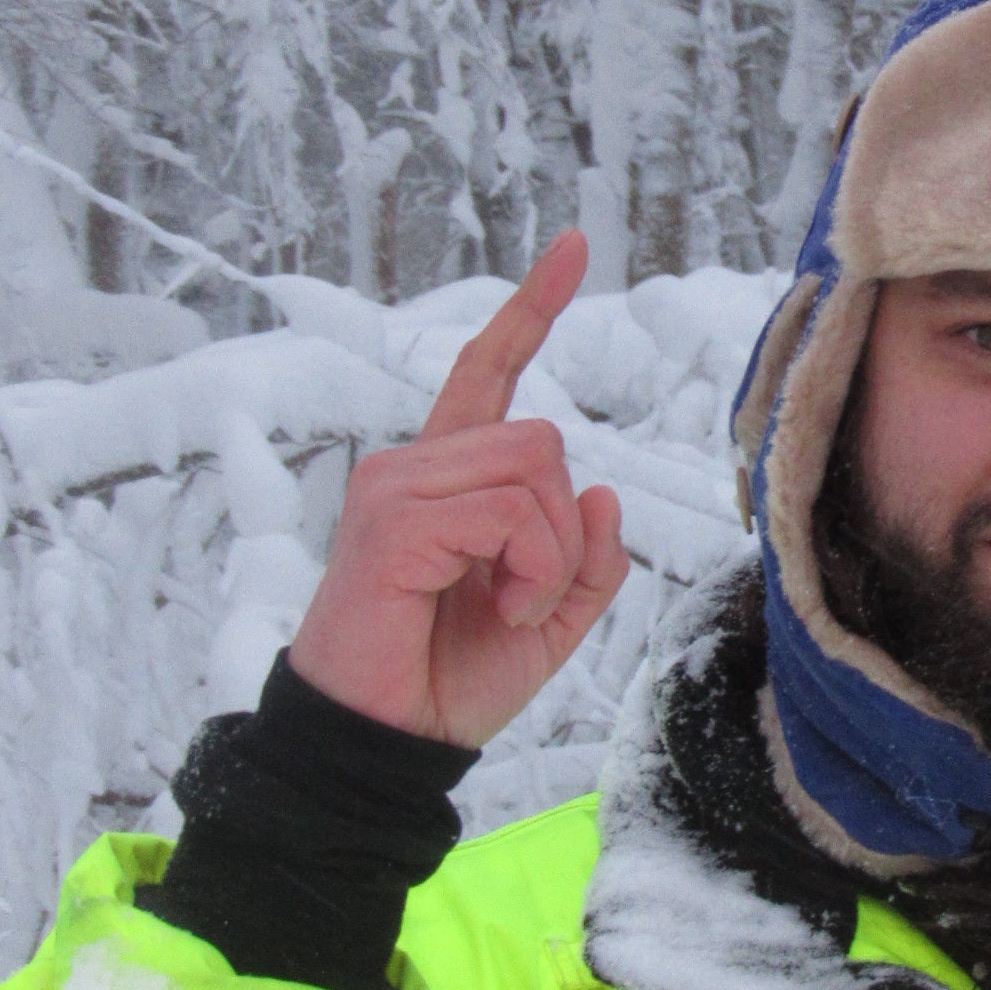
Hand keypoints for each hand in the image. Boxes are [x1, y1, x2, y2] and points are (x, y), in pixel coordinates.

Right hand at [287, 232, 629, 746]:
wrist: (390, 743)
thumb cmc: (452, 679)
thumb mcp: (551, 617)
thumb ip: (585, 556)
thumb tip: (601, 493)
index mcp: (447, 479)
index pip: (487, 370)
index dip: (531, 308)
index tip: (574, 246)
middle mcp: (413, 467)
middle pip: (542, 439)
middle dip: (562, 529)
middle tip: (524, 595)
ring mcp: (395, 486)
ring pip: (532, 468)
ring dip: (547, 555)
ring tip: (502, 606)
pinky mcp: (392, 518)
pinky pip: (507, 512)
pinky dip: (528, 569)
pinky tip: (492, 607)